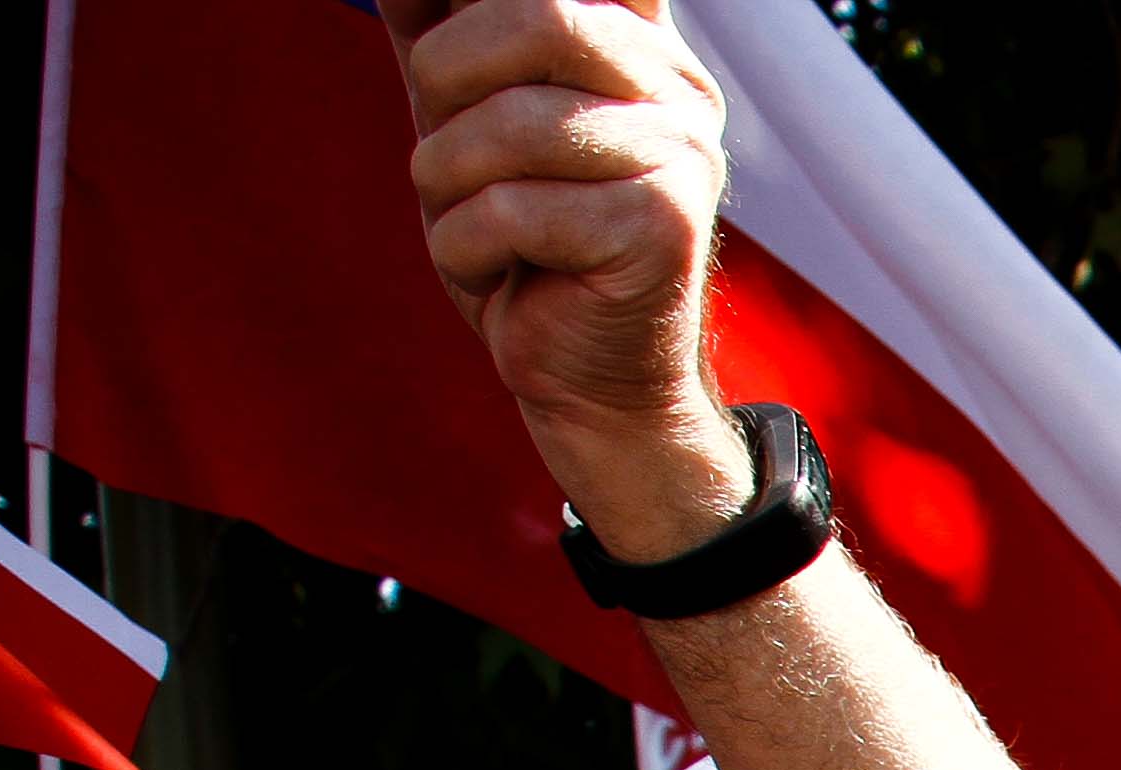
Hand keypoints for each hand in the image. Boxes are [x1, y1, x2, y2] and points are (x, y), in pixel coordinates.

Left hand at [382, 1, 751, 551]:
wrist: (591, 381)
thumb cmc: (526, 246)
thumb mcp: (466, 118)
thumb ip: (439, 32)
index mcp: (637, 46)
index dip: (485, 7)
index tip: (446, 67)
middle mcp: (677, 89)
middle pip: (537, 17)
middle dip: (448, 80)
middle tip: (441, 153)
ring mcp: (682, 158)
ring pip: (511, 125)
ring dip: (446, 184)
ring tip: (470, 225)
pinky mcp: (661, 230)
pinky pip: (512, 211)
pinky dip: (468, 249)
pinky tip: (501, 276)